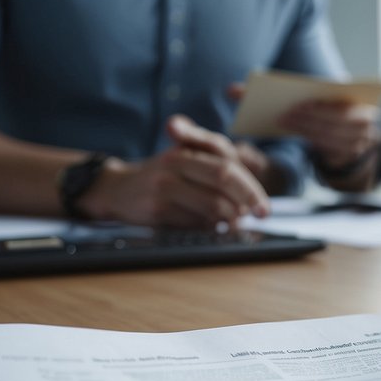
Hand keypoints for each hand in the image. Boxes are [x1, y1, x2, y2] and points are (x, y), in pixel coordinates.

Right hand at [80, 115, 269, 227]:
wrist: (117, 189)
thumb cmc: (161, 176)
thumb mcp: (183, 159)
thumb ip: (215, 165)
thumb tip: (246, 192)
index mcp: (185, 152)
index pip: (226, 168)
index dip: (250, 188)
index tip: (264, 207)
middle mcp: (174, 166)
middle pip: (223, 180)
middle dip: (246, 201)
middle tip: (258, 216)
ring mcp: (164, 188)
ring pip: (211, 206)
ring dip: (228, 219)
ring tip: (231, 222)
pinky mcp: (156, 210)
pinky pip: (194, 223)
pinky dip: (207, 228)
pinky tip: (208, 227)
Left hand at [278, 99, 380, 173]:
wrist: (358, 139)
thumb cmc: (347, 115)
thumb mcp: (345, 105)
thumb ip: (333, 100)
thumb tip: (306, 91)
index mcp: (366, 115)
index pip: (341, 113)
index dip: (320, 109)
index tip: (301, 104)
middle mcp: (363, 134)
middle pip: (329, 127)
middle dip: (306, 120)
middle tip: (286, 113)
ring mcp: (354, 149)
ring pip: (323, 138)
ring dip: (301, 129)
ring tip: (284, 121)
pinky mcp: (343, 160)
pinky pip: (321, 148)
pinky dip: (306, 138)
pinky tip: (293, 130)